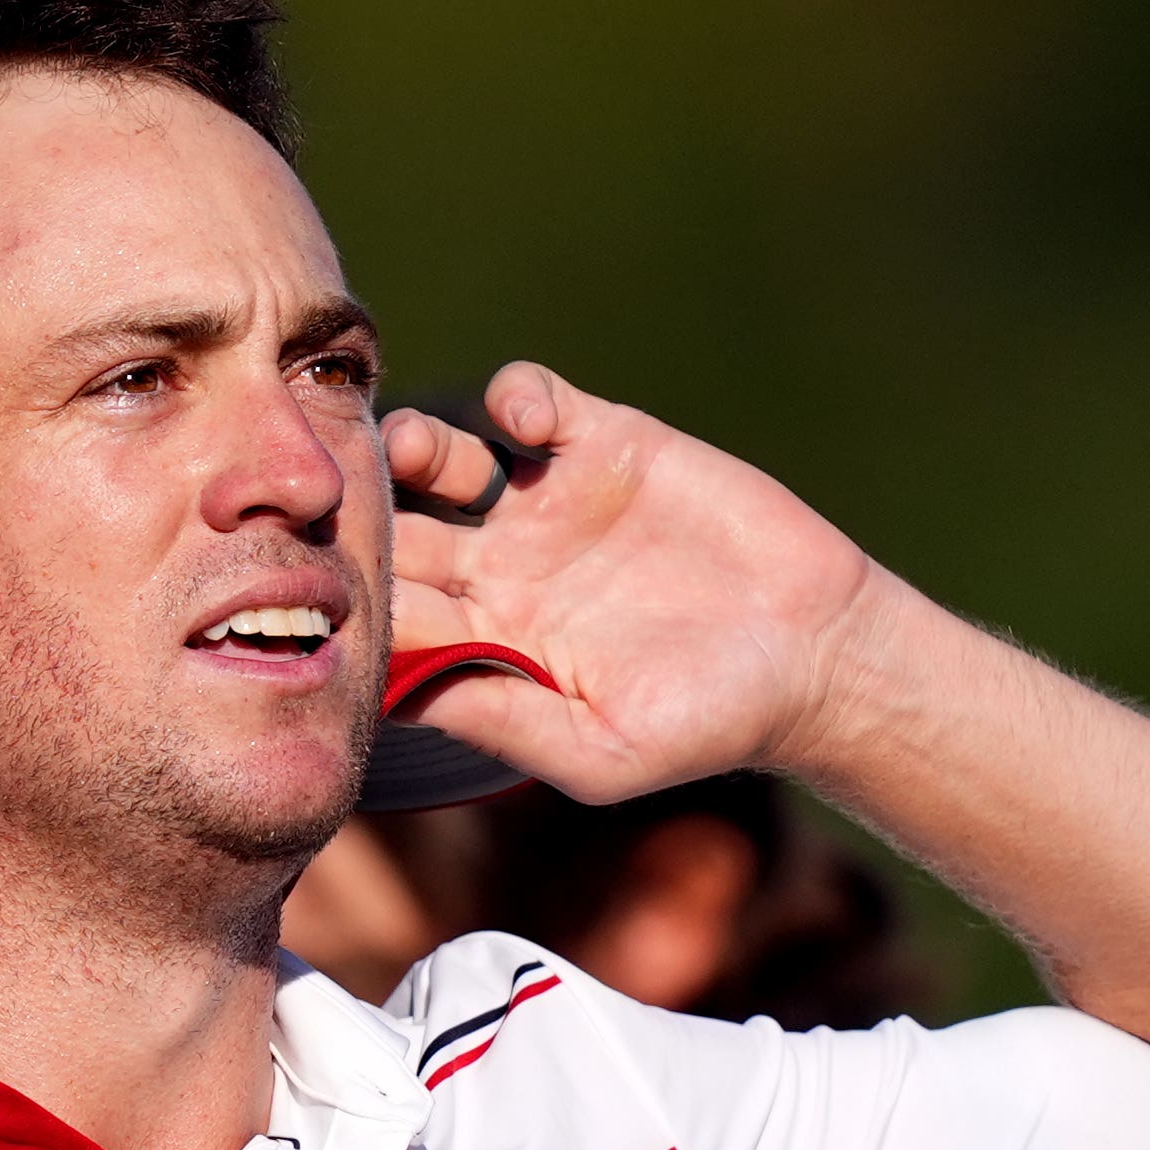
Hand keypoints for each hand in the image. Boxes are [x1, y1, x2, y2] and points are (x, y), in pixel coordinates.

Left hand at [384, 361, 889, 803]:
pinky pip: (533, 403)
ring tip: (413, 448)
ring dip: (414, 444)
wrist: (814, 653)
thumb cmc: (706, 725)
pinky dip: (517, 397)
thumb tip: (398, 699)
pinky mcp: (604, 446)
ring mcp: (546, 505)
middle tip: (348, 502)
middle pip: (401, 529)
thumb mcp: (598, 751)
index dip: (359, 599)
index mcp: (485, 643)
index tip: (334, 587)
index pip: (396, 614)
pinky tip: (528, 423)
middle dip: (365, 513)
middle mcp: (500, 571)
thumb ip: (500, 720)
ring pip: (444, 458)